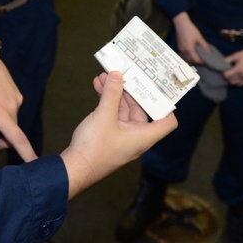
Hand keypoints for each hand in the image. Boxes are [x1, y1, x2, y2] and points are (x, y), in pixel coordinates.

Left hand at [0, 44, 35, 160]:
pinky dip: (4, 114)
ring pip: (11, 121)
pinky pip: (12, 110)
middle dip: (0, 139)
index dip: (26, 153)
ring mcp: (16, 99)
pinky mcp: (17, 93)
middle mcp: (12, 106)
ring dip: (1, 125)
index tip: (35, 163)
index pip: (17, 137)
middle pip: (11, 132)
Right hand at [60, 72, 176, 198]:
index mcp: (143, 136)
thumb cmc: (94, 150)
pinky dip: (106, 101)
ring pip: (123, 110)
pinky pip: (112, 114)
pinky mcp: (108, 136)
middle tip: (125, 74)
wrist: (74, 168)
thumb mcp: (104, 116)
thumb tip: (117, 76)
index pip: (167, 122)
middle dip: (131, 90)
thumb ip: (112, 94)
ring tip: (105, 76)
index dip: (166, 105)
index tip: (158, 87)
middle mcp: (135, 137)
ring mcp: (121, 136)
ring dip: (115, 93)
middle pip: (141, 109)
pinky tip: (98, 87)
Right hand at [173, 12, 208, 63]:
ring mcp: (180, 49)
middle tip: (203, 60)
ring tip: (198, 57)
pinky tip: (191, 53)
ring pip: (186, 58)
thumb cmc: (191, 30)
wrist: (181, 24)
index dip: (201, 62)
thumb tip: (209, 52)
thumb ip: (205, 46)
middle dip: (197, 62)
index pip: (196, 60)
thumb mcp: (199, 37)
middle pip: (191, 61)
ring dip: (192, 60)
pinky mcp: (178, 47)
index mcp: (189, 49)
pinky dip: (188, 56)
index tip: (206, 61)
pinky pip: (183, 55)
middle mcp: (184, 51)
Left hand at [222, 48, 242, 85]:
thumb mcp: (236, 55)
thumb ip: (228, 59)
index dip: (223, 73)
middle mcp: (242, 75)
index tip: (222, 70)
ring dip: (231, 81)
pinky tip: (235, 79)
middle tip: (225, 73)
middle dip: (226, 77)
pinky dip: (237, 82)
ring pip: (235, 83)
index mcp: (238, 69)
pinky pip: (241, 84)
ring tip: (230, 76)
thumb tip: (222, 62)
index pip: (227, 75)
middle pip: (230, 80)